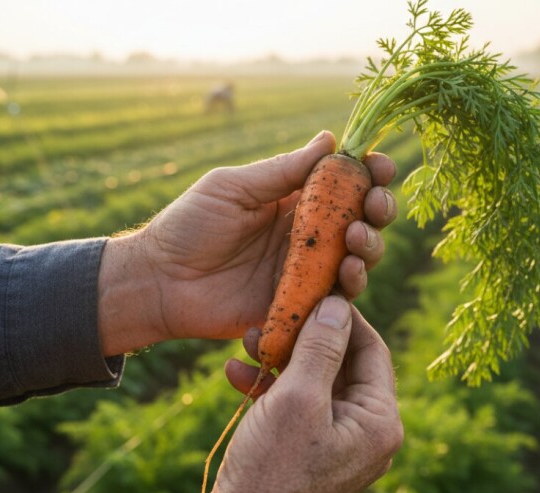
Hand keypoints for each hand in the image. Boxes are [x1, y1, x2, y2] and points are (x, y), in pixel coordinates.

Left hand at [97, 131, 397, 354]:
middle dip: (380, 209)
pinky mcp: (298, 306)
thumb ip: (282, 170)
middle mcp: (306, 234)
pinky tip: (346, 272)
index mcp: (292, 200)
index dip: (369, 173)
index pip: (343, 183)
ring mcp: (304, 271)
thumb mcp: (234, 187)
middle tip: (375, 204)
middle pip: (362, 220)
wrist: (159, 280)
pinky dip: (350, 286)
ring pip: (358, 259)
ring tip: (355, 239)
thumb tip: (330, 138)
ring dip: (370, 246)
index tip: (381, 165)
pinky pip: (335, 299)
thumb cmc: (189, 225)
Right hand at [214, 296, 402, 492]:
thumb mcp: (296, 399)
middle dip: (302, 337)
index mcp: (379, 421)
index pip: (372, 349)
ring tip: (246, 341)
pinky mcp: (310, 450)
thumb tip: (339, 303)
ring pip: (314, 381)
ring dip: (279, 358)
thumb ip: (321, 348)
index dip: (342, 316)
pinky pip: (296, 406)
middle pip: (342, 363)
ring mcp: (338, 442)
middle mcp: (366, 432)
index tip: (312, 290)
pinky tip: (235, 374)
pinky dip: (269, 387)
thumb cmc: (271, 470)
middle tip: (271, 315)